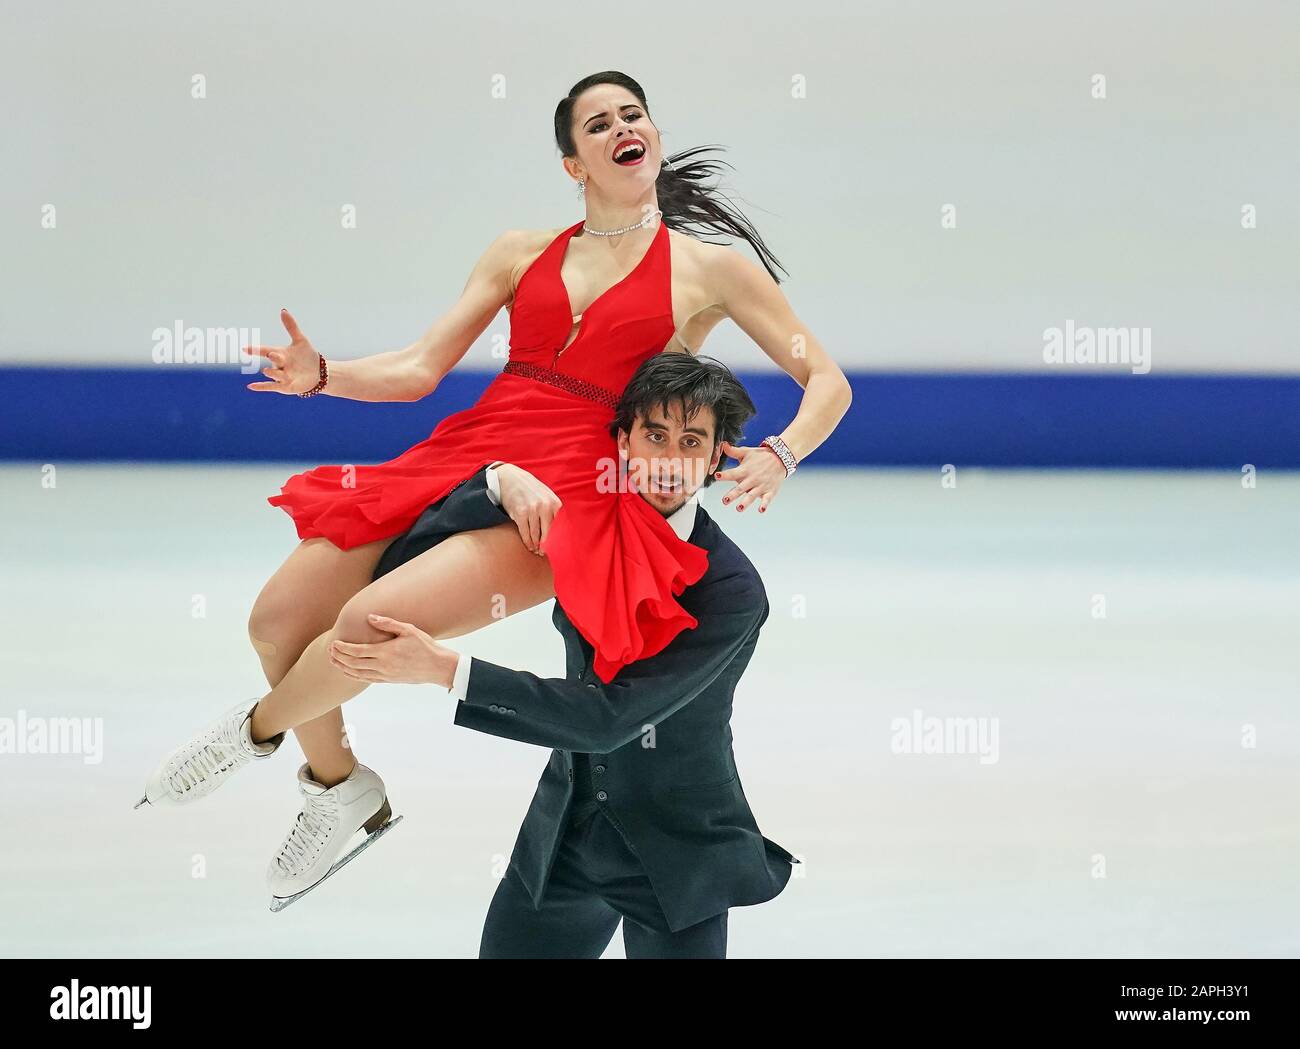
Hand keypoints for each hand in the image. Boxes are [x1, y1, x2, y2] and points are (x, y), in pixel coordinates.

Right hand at [246, 308, 322, 393]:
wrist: (318, 373)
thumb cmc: (307, 356)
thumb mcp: (301, 341)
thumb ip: (291, 326)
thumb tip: (283, 310)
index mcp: (280, 353)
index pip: (265, 350)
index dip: (255, 349)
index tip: (244, 348)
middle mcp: (279, 365)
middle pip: (273, 361)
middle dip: (274, 358)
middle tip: (272, 354)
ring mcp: (281, 376)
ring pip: (274, 374)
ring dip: (272, 372)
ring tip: (268, 370)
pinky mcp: (285, 387)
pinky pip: (270, 387)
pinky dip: (261, 387)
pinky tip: (250, 386)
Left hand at [328, 614, 458, 686]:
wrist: (437, 667)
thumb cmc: (425, 646)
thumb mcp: (409, 629)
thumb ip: (388, 623)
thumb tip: (371, 617)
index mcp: (386, 652)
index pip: (358, 651)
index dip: (344, 648)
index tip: (334, 643)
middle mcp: (383, 665)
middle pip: (354, 663)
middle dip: (339, 657)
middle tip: (330, 650)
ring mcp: (385, 675)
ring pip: (358, 673)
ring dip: (343, 667)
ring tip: (333, 661)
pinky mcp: (389, 680)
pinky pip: (366, 679)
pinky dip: (354, 676)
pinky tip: (348, 672)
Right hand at [494, 463, 561, 554]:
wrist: (509, 478)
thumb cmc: (529, 488)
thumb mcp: (545, 495)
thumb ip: (552, 510)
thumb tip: (557, 531)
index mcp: (555, 503)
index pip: (558, 527)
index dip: (556, 539)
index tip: (555, 548)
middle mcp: (545, 506)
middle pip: (548, 533)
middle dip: (546, 544)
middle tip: (544, 552)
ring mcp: (533, 510)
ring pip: (535, 534)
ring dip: (535, 545)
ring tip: (536, 551)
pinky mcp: (520, 513)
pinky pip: (525, 532)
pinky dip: (527, 541)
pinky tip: (529, 546)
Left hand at [714, 440, 787, 512]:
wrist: (781, 458)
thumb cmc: (761, 456)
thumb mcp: (747, 452)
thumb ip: (733, 451)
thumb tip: (722, 445)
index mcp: (745, 470)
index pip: (733, 473)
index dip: (725, 475)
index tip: (717, 476)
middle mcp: (752, 479)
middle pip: (740, 488)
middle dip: (732, 495)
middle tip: (725, 501)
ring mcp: (761, 486)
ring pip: (752, 495)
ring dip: (746, 502)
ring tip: (739, 508)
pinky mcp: (770, 491)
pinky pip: (767, 499)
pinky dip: (764, 505)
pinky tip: (761, 510)